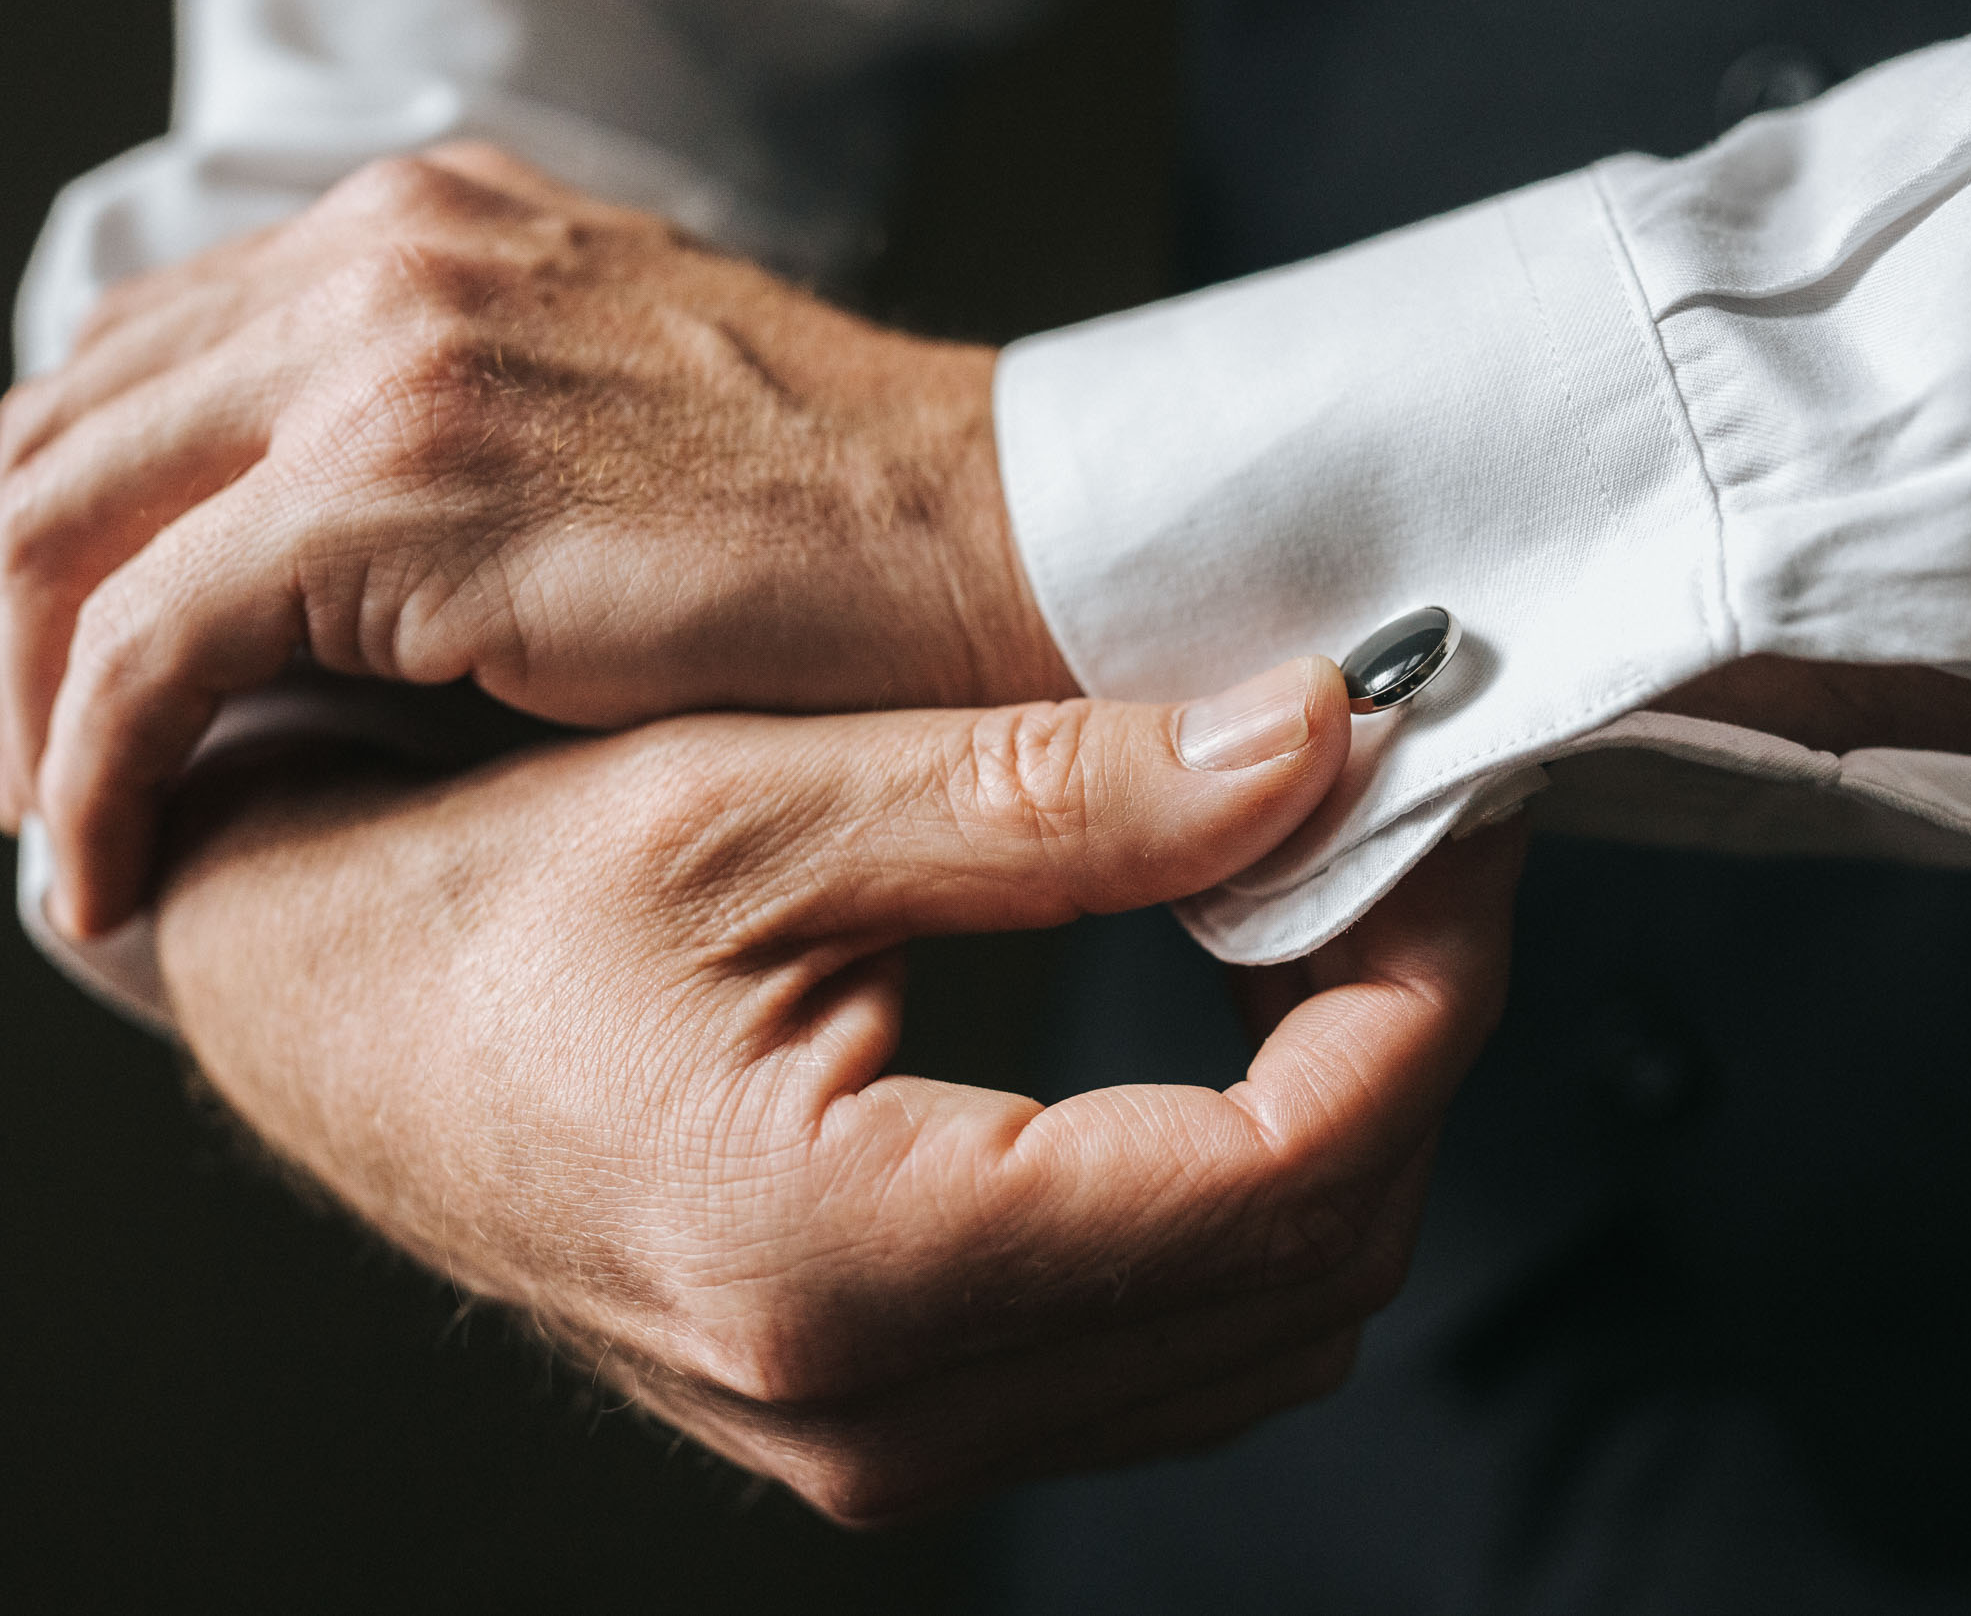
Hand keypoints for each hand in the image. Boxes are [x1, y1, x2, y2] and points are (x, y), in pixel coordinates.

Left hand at [0, 142, 1073, 933]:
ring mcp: (383, 360)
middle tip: (18, 764)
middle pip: (65, 428)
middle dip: (7, 611)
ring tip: (46, 823)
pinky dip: (94, 774)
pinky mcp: (395, 494)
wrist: (1004, 541)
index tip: (62, 667)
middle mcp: (381, 258)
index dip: (71, 524)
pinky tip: (102, 875)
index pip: (147, 363)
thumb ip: (466, 441)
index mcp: (429, 231)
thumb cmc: (851, 528)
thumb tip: (341, 579)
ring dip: (18, 695)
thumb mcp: (619, 428)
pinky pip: (148, 648)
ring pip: (58, 522)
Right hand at [154, 659, 1524, 1520]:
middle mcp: (876, 1403)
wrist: (310, 1010)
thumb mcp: (757, 797)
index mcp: (848, 1250)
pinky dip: (1240, 1191)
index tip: (1447, 840)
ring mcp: (882, 1435)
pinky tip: (1220, 1034)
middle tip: (1396, 852)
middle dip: (1404, 1052)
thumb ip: (1062, 792)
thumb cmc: (472, 893)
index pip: (1284, 1176)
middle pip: (1308, 1269)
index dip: (1421, 996)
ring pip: (1259, 1324)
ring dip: (1336, 1124)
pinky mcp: (883, 1410)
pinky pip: (1162, 1343)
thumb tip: (1314, 748)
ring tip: (1315, 923)